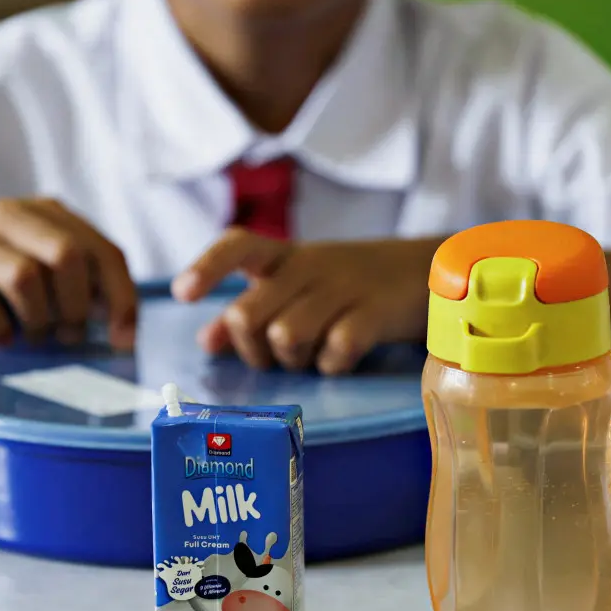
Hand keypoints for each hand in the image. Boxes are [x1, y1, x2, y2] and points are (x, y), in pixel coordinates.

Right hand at [0, 198, 136, 348]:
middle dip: (78, 306)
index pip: (103, 250)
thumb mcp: (28, 252)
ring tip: (31, 335)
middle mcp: (9, 215)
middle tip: (69, 336)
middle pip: (68, 256)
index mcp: (43, 211)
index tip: (125, 339)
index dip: (122, 297)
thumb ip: (72, 274)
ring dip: (38, 320)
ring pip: (26, 278)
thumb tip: (117, 318)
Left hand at [171, 229, 434, 373]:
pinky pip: (335, 350)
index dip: (206, 268)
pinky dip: (332, 366)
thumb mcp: (297, 288)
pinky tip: (341, 359)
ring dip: (292, 361)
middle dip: (251, 350)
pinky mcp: (376, 312)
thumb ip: (250, 311)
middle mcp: (308, 265)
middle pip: (248, 314)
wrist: (426, 269)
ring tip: (311, 355)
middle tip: (273, 356)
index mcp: (285, 255)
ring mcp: (343, 287)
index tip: (184, 295)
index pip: (237, 245)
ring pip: (285, 336)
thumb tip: (207, 341)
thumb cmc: (347, 285)